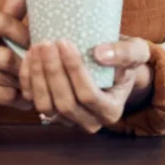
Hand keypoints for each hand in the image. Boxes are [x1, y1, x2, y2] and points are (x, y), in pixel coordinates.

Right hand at [0, 0, 29, 134]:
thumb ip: (8, 14)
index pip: (1, 21)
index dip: (23, 33)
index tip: (36, 42)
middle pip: (6, 54)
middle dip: (26, 63)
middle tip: (40, 67)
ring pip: (6, 75)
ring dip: (23, 81)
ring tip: (34, 83)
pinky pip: (2, 93)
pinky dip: (16, 96)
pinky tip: (21, 98)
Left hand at [19, 37, 153, 133]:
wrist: (115, 67)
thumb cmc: (126, 59)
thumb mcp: (136, 52)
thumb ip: (124, 53)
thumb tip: (99, 54)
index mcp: (111, 111)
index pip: (88, 95)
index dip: (74, 70)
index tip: (65, 43)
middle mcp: (89, 122)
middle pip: (65, 102)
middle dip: (52, 71)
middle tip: (47, 43)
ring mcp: (68, 120)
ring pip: (46, 105)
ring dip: (38, 76)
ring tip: (37, 47)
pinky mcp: (51, 113)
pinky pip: (33, 102)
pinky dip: (28, 80)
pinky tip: (30, 57)